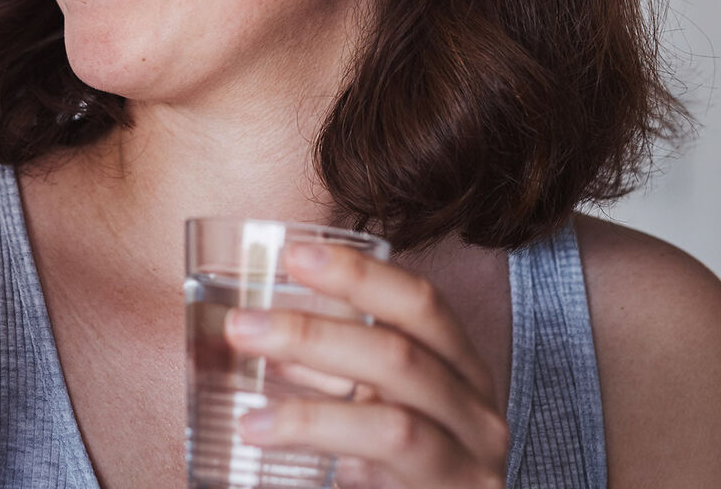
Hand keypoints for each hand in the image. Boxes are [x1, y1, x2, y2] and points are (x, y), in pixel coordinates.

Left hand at [223, 243, 508, 488]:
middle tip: (242, 326)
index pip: (421, 305)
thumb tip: (259, 334)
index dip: (361, 275)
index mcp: (461, 372)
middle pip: (402, 351)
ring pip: (393, 416)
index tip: (294, 255)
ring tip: (245, 410)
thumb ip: (332, 376)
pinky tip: (262, 435)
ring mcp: (472, 462)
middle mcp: (479, 412)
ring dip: (309, 406)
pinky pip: (386, 455)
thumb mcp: (374, 416)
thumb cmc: (403, 480)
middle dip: (314, 333)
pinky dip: (319, 437)